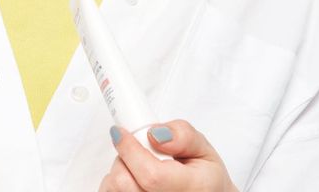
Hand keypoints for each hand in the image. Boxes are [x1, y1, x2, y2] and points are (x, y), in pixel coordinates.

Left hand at [98, 120, 238, 191]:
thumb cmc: (204, 180)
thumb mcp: (203, 149)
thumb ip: (182, 135)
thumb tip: (155, 134)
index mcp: (192, 190)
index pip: (151, 175)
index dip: (130, 149)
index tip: (120, 131)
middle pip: (125, 184)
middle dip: (124, 158)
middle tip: (136, 151)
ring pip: (114, 190)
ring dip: (119, 172)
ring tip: (138, 169)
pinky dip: (114, 185)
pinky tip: (132, 182)